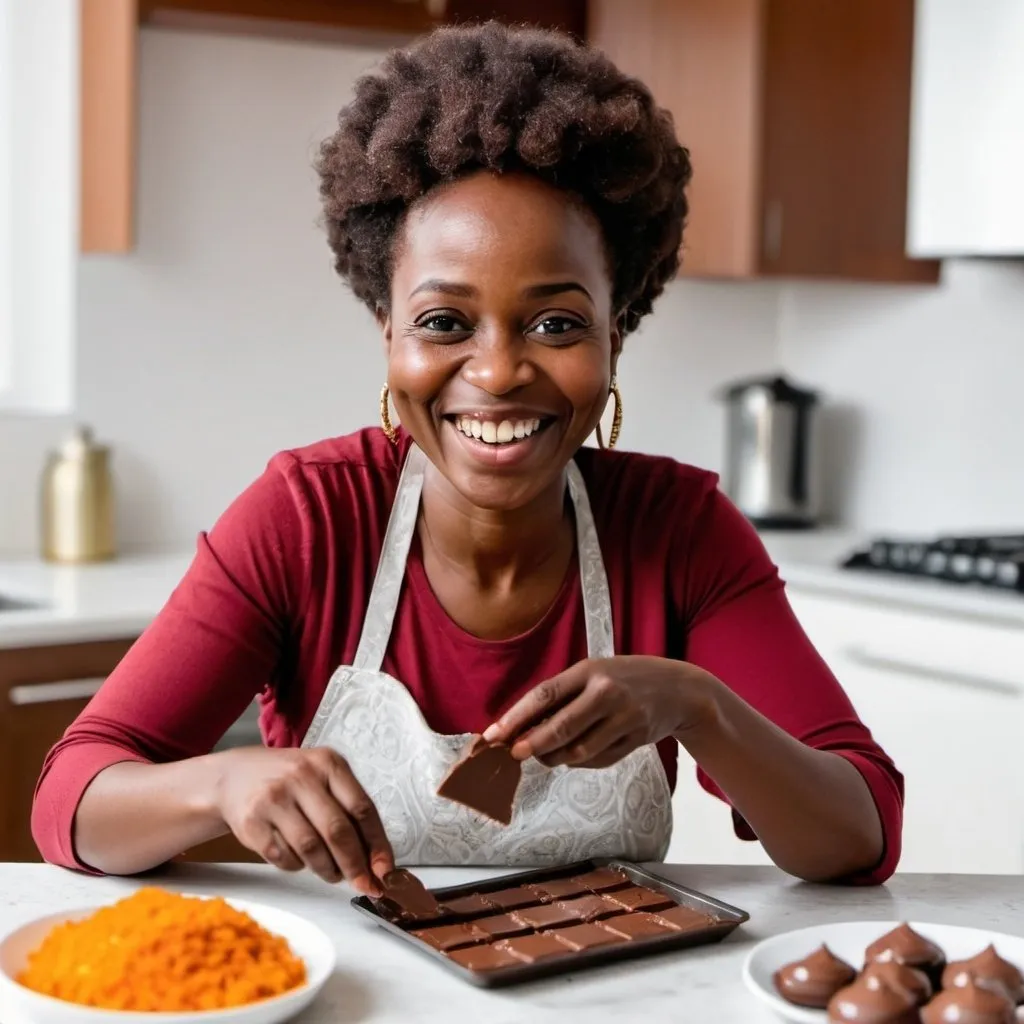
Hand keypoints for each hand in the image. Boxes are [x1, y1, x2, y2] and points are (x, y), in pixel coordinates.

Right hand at [212, 746, 393, 894]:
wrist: (233, 777)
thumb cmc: (289, 780)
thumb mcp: (322, 776)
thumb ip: (349, 809)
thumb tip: (376, 858)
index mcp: (328, 763)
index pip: (362, 808)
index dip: (377, 844)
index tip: (386, 870)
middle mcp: (301, 776)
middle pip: (337, 831)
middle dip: (355, 865)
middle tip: (364, 884)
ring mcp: (274, 799)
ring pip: (311, 849)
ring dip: (328, 870)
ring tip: (333, 872)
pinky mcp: (251, 822)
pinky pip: (284, 857)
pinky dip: (298, 866)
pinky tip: (301, 859)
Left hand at [483, 656, 715, 767]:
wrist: (678, 689)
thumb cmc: (625, 678)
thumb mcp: (595, 672)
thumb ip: (563, 694)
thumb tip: (521, 724)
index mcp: (590, 670)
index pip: (545, 694)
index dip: (517, 717)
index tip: (494, 734)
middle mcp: (607, 692)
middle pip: (561, 727)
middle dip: (532, 744)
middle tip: (514, 754)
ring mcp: (624, 718)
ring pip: (578, 750)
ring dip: (554, 758)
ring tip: (543, 755)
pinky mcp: (636, 740)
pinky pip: (598, 760)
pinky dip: (578, 762)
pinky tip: (570, 756)